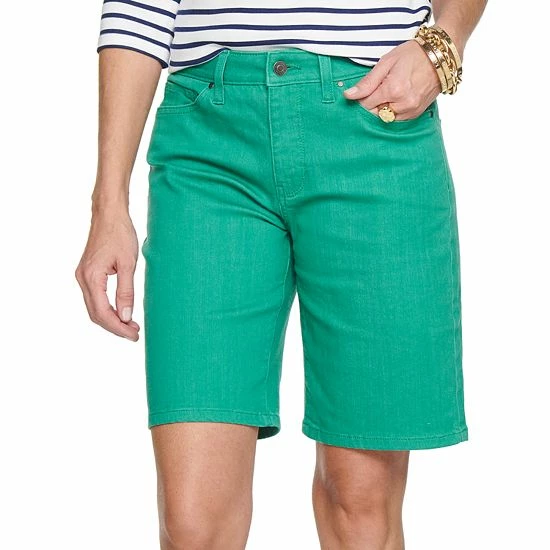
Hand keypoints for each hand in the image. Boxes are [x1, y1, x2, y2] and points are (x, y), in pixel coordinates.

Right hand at [75, 206, 140, 340]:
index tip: (134, 335)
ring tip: (131, 326)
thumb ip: (126, 291)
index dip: (119, 328)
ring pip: (94, 307)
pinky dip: (107, 308)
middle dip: (115, 327)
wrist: (109, 214)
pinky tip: (122, 311)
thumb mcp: (128, 264)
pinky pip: (95, 298)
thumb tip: (126, 317)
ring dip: (112, 319)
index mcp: (91, 278)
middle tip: (135, 334)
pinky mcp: (87, 273)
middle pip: (96, 314)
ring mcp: (83, 276)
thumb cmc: (120, 234)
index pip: (103, 313)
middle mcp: (82, 279)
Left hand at [343, 39, 441, 120]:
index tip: (365, 90)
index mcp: (393, 89)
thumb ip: (367, 82)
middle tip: (380, 88)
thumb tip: (348, 95)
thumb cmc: (413, 54)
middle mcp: (403, 103)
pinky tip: (398, 97)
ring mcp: (411, 110)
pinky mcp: (417, 113)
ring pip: (386, 117)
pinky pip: (397, 118)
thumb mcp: (386, 62)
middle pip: (375, 113)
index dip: (362, 98)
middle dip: (373, 103)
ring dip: (383, 107)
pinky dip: (393, 110)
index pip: (365, 105)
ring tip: (391, 90)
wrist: (440, 55)